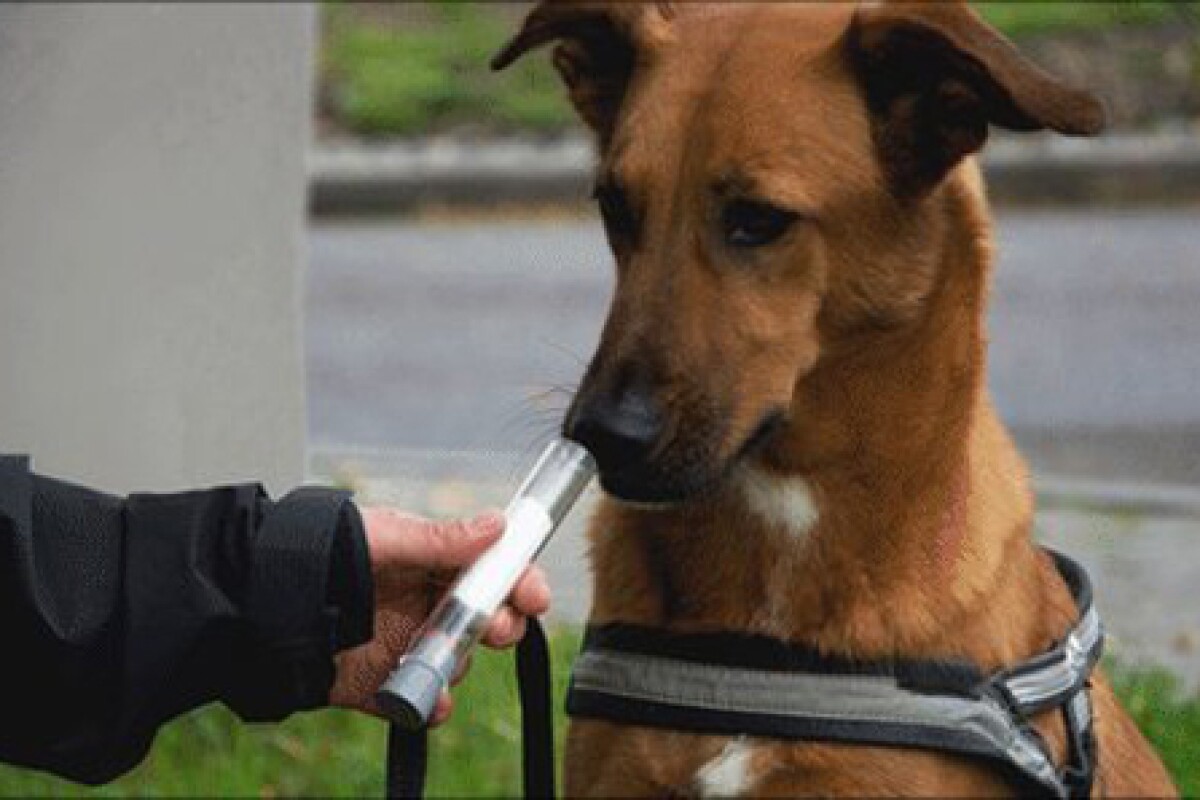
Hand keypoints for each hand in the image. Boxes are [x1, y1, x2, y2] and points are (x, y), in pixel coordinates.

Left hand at [329, 508, 550, 723]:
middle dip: (499, 625)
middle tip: (494, 629)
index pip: (490, 571)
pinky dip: (430, 705)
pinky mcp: (380, 682)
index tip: (534, 595)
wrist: (262, 600)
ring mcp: (405, 643)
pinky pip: (419, 700)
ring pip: (457, 661)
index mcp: (431, 562)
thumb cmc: (322, 552)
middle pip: (485, 619)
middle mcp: (424, 603)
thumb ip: (441, 539)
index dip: (518, 582)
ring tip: (442, 659)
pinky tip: (429, 702)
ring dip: (458, 663)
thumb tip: (498, 524)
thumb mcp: (387, 537)